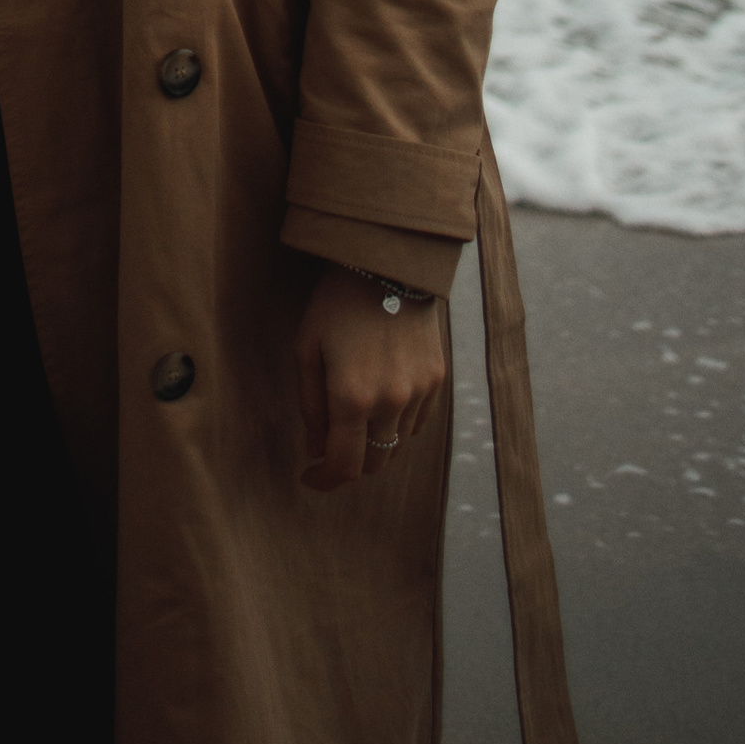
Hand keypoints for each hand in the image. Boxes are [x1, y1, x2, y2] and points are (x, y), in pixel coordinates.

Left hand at [293, 265, 447, 490]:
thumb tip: (315, 449)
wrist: (388, 262)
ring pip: (396, 446)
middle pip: (374, 464)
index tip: (310, 478)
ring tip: (354, 421)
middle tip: (330, 450)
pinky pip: (417, 422)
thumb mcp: (307, 347)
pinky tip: (381, 402)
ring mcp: (419, 393)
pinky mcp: (437, 380)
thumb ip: (310, 405)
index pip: (344, 465)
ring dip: (374, 445)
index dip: (325, 481)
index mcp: (352, 397)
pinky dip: (397, 425)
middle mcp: (390, 402)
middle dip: (350, 466)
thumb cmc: (336, 303)